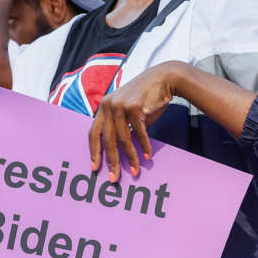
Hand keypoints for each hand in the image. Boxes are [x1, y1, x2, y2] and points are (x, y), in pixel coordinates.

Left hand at [89, 62, 181, 180]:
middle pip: (107, 139)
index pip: (93, 132)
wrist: (164, 79)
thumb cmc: (148, 98)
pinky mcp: (134, 107)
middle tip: (114, 178)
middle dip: (111, 161)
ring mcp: (120, 105)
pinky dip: (144, 146)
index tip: (95, 168)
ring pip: (123, 139)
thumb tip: (122, 151)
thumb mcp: (130, 112)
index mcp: (104, 107)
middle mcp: (108, 105)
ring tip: (135, 171)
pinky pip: (138, 133)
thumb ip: (123, 127)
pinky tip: (147, 156)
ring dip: (131, 158)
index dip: (94, 152)